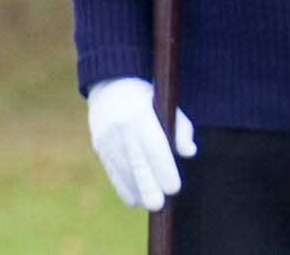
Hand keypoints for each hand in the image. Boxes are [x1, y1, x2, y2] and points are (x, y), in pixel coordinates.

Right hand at [87, 77, 193, 210]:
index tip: (174, 188)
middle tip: (159, 206)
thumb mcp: (169, 104)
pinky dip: (121, 186)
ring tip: (149, 205)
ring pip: (122, 169)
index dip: (164, 169)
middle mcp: (122, 128)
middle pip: (136, 163)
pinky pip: (111, 169)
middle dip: (148, 186)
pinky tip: (132, 200)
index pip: (154, 147)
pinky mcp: (99, 145)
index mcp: (142, 116)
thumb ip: (181, 128)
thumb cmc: (150, 96)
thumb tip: (189, 153)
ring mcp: (107, 138)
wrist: (112, 83)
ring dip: (135, 189)